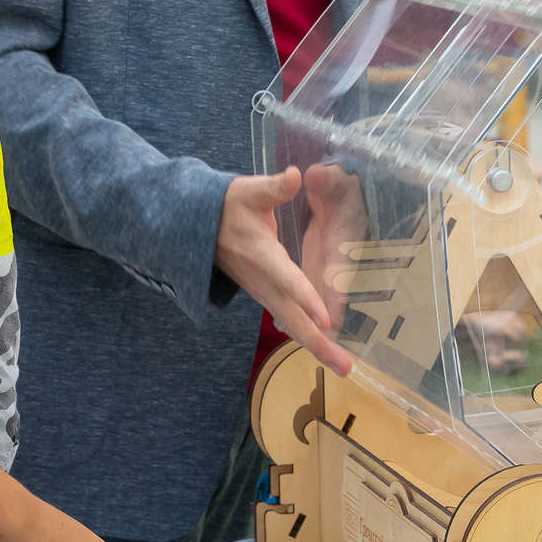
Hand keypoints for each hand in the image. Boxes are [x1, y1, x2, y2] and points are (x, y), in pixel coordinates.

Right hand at [215, 168, 354, 376]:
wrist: (196, 226)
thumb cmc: (226, 206)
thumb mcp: (248, 191)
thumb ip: (274, 187)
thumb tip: (295, 175)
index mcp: (261, 254)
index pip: (286, 279)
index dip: (305, 298)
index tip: (325, 320)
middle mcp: (263, 280)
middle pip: (292, 317)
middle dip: (319, 343)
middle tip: (345, 367)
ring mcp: (263, 291)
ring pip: (291, 323)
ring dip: (316, 345)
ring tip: (343, 366)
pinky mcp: (265, 294)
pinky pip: (288, 319)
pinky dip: (305, 336)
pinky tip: (325, 349)